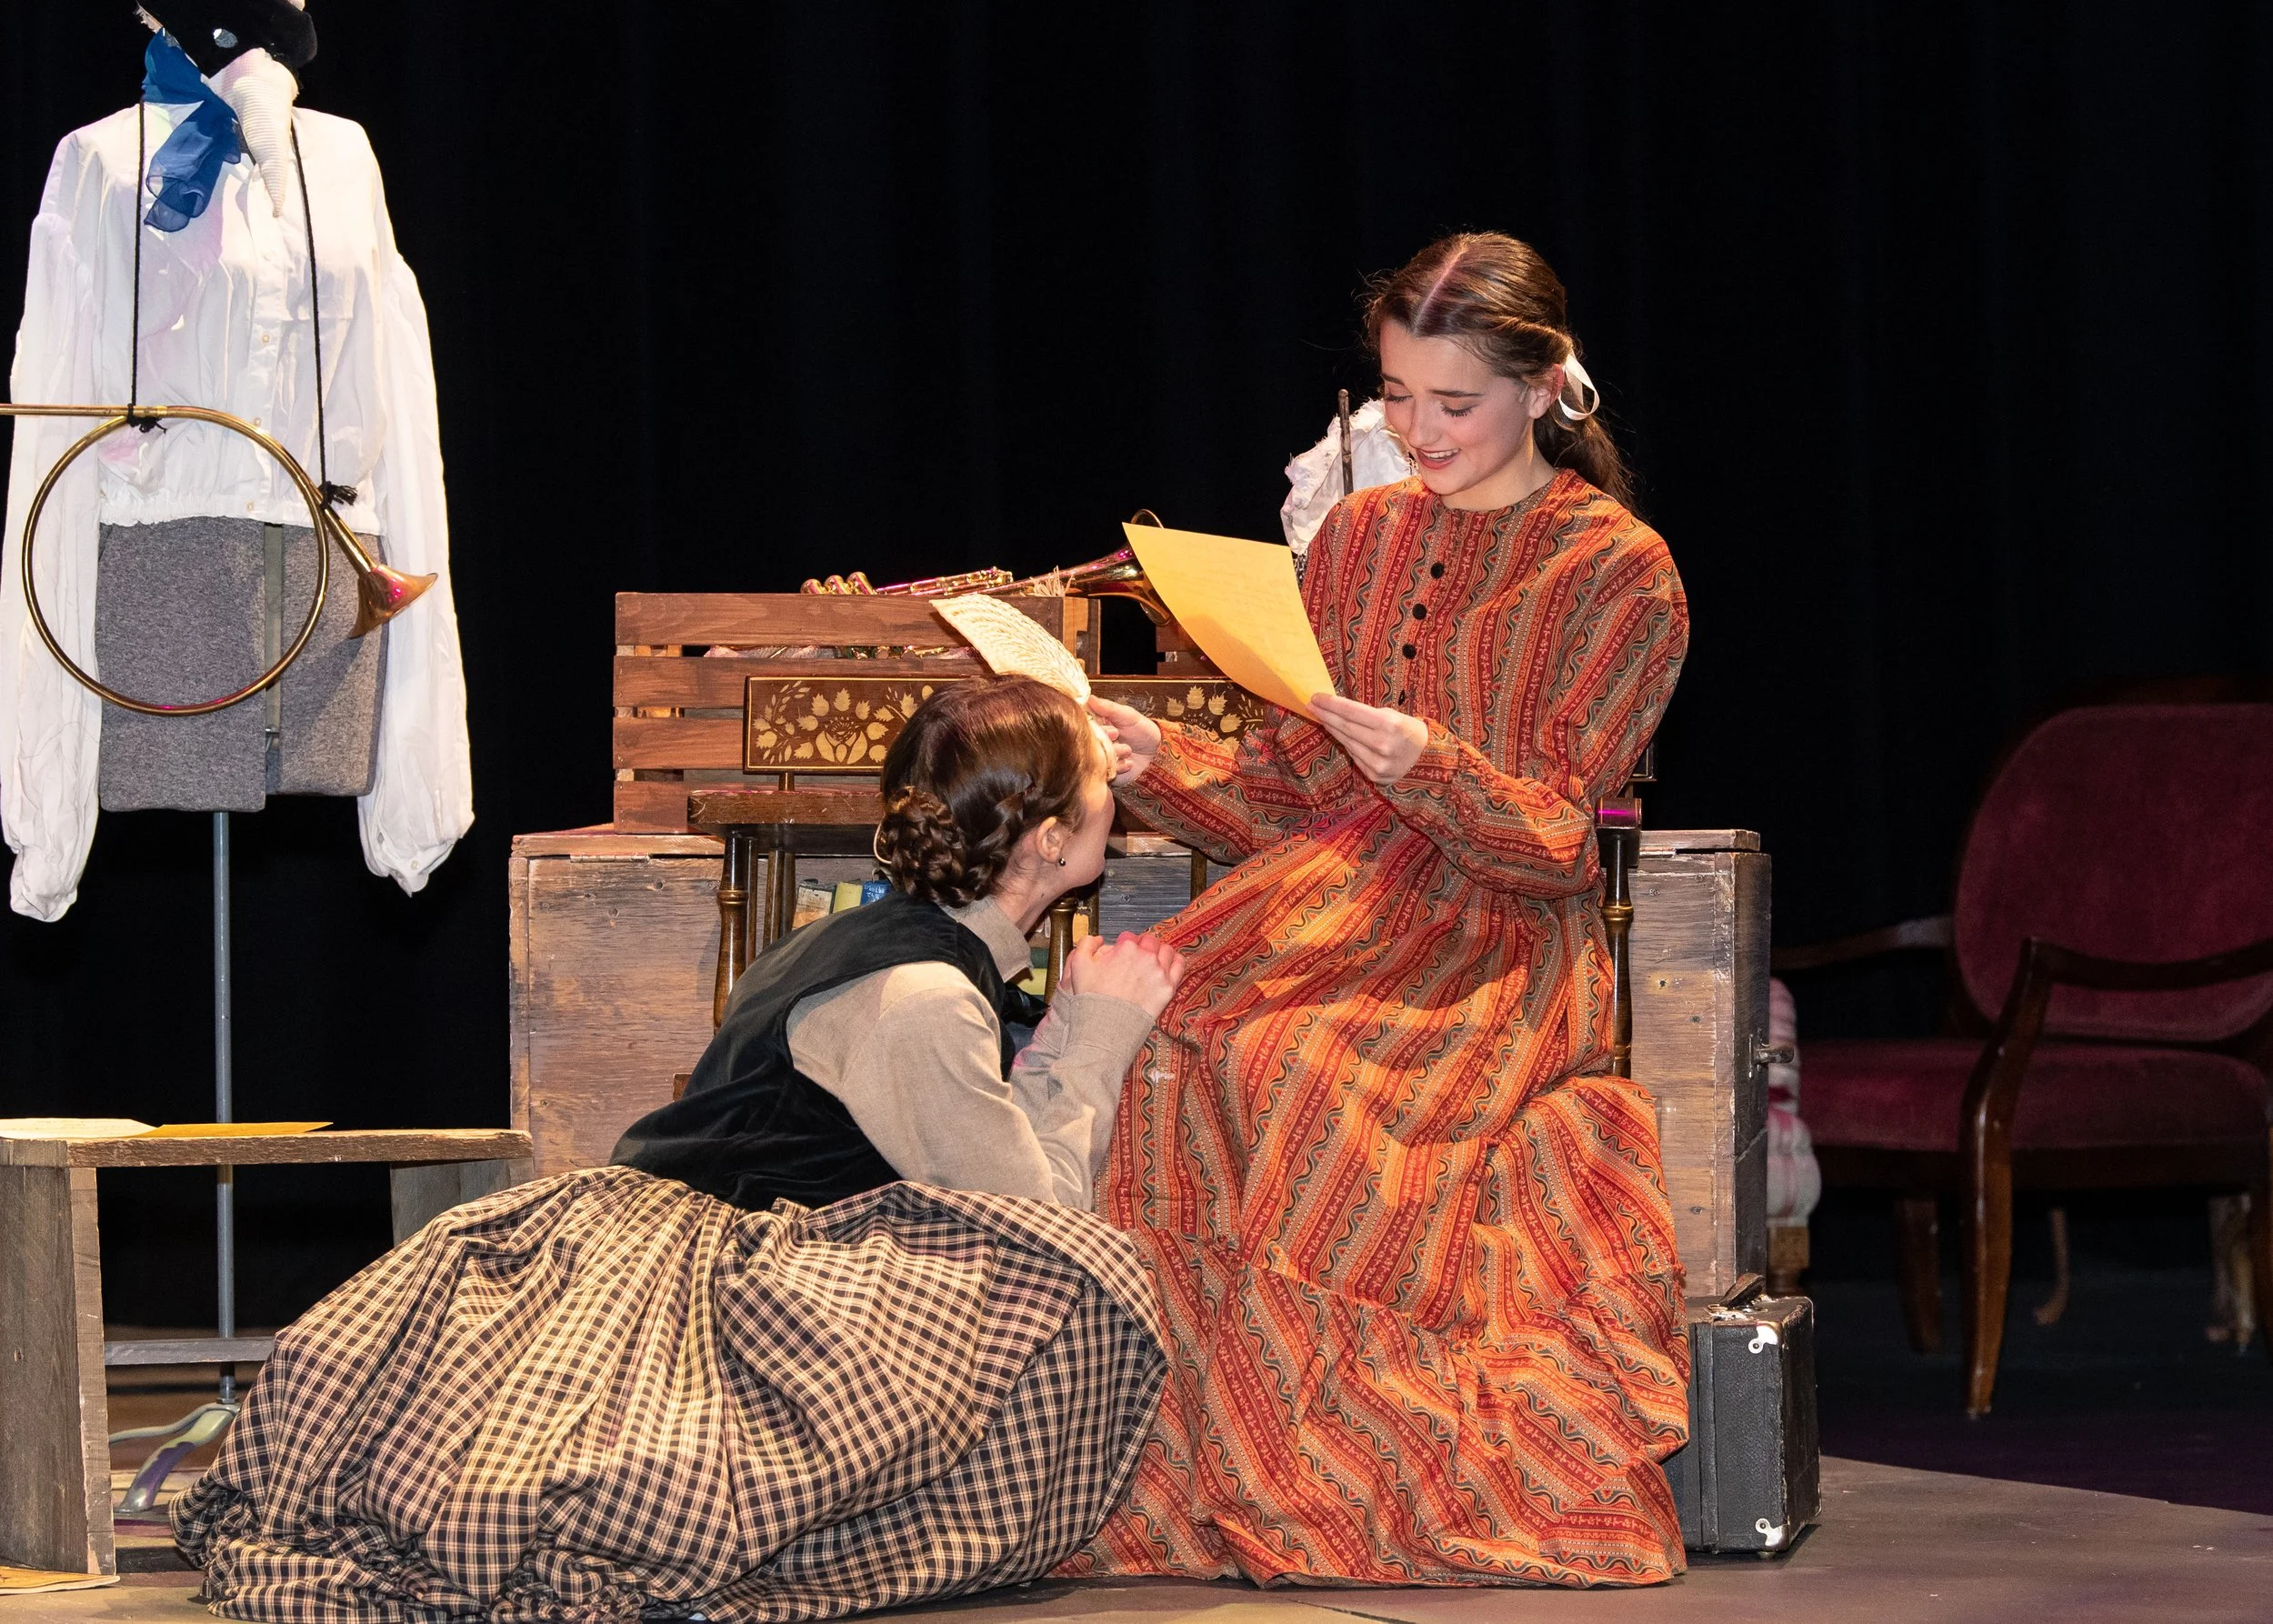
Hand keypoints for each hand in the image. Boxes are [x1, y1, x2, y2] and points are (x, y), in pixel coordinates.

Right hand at [1061, 930, 1184, 1020]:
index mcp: (1126, 948)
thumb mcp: (1078, 965)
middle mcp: (1146, 957)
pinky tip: (1168, 964)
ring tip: (1152, 961)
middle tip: (1136, 957)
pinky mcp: (1168, 987)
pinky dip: (1174, 961)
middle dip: (1142, 946)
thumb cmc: (1092, 997)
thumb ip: (1086, 944)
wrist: (1106, 1025)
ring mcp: (1159, 972)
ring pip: (1166, 950)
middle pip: (1149, 941)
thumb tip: (1098, 938)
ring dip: (1159, 952)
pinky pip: (1179, 965)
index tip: (1121, 952)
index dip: (1124, 943)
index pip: (1129, 936)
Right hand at [1087, 695, 1161, 785]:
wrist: (1158, 755)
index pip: (1085, 721)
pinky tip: (1129, 762)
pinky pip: (1104, 771)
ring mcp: (1100, 756)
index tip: (1106, 723)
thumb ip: (1109, 708)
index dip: (1092, 723)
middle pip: (1088, 739)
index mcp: (1098, 723)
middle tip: (1116, 733)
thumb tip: (1090, 698)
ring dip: (1113, 752)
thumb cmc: (1144, 731)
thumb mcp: (1129, 716)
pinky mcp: (1105, 771)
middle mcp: (1096, 740)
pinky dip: (1118, 766)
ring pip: (1096, 756)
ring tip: (1128, 749)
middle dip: (1104, 737)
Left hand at [1308, 694, 1427, 784]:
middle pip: (1345, 727)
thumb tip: (1338, 710)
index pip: (1352, 712)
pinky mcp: (1373, 774)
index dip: (1331, 704)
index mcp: (1389, 724)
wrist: (1427, 760)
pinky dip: (1346, 744)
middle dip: (1326, 715)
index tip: (1316, 697)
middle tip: (1311, 705)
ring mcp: (1376, 762)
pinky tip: (1338, 734)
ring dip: (1332, 728)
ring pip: (1346, 742)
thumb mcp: (1394, 716)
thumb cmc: (1408, 731)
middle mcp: (1382, 744)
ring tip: (1321, 717)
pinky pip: (1354, 755)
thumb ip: (1368, 715)